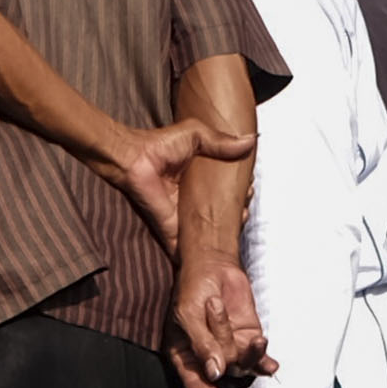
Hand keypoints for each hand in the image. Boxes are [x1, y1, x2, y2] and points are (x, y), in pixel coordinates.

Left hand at [95, 114, 256, 251]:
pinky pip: (193, 248)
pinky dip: (207, 252)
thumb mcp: (195, 136)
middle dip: (239, 209)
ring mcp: (185, 219)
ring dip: (229, 230)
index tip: (249, 185)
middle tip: (244, 201)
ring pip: (214, 233)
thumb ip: (221, 141)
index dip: (241, 189)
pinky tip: (224, 248)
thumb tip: (251, 141)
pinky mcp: (175, 233)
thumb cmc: (159, 145)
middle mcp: (194, 202)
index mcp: (200, 182)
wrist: (135, 160)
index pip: (227, 191)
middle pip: (224, 213)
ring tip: (241, 217)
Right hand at [166, 255, 274, 387]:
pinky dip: (264, 360)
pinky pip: (258, 357)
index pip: (194, 381)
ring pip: (241, 363)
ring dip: (245, 350)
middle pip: (222, 370)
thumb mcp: (189, 314)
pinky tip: (271, 364)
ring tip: (239, 323)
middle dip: (222, 343)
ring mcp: (230, 348)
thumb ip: (202, 344)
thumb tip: (216, 373)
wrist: (212, 265)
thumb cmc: (192, 288)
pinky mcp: (248, 338)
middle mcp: (208, 356)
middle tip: (213, 306)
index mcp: (185, 355)